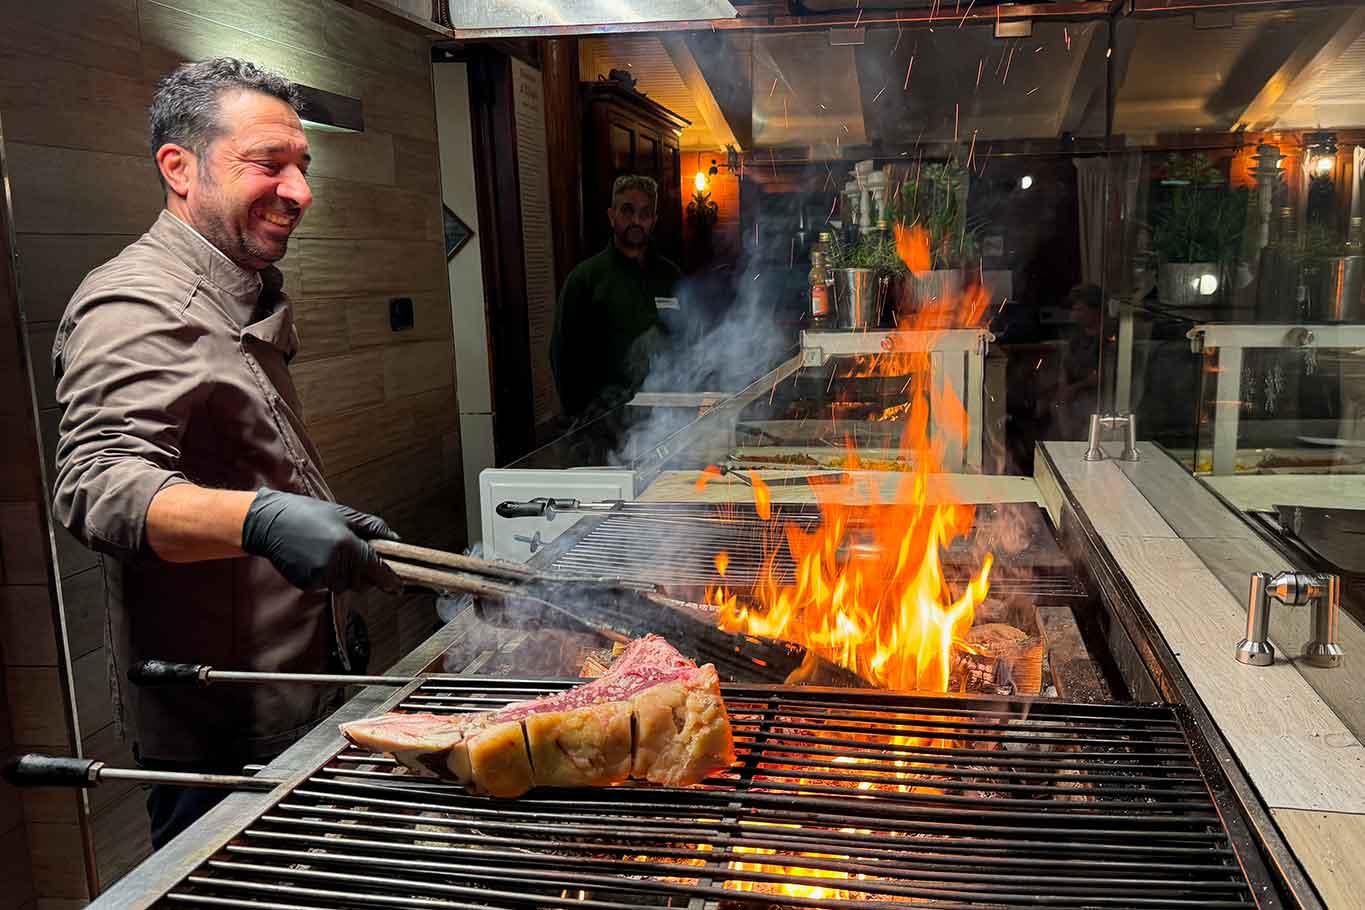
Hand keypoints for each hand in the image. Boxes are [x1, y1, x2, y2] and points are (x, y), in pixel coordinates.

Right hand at [241, 489, 400, 593]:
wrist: (269, 522)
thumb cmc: (308, 514)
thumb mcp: (344, 514)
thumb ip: (372, 528)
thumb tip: (395, 539)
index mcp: (348, 545)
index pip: (377, 570)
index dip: (390, 580)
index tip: (398, 587)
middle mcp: (335, 564)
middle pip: (362, 582)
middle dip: (364, 573)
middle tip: (354, 554)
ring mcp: (319, 576)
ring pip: (345, 585)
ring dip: (345, 574)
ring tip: (331, 551)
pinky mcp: (307, 583)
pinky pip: (327, 585)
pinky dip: (328, 576)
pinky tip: (317, 557)